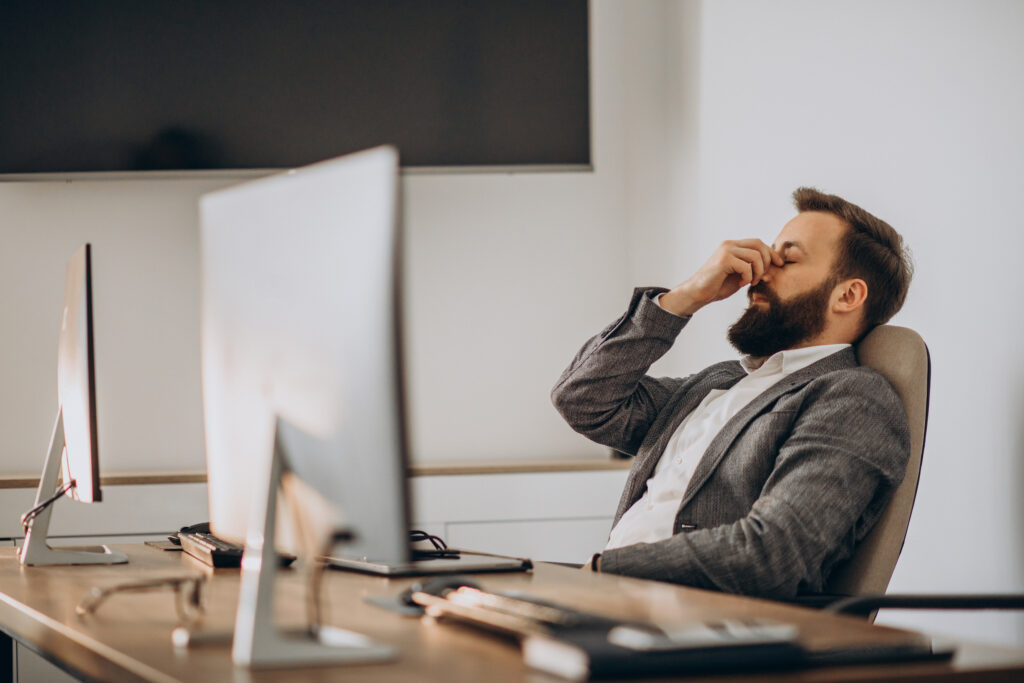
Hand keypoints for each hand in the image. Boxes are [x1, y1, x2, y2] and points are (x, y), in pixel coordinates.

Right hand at [660, 239, 782, 315]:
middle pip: (759, 245)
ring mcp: (726, 251)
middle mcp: (729, 245)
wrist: (698, 293)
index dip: (771, 253)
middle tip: (761, 277)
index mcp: (732, 246)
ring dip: (758, 271)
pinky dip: (748, 277)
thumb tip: (773, 268)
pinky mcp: (724, 260)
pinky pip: (746, 266)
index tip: (779, 265)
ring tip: (750, 282)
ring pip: (755, 256)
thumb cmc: (717, 286)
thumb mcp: (739, 275)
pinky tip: (741, 284)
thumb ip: (752, 268)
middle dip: (766, 262)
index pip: (758, 243)